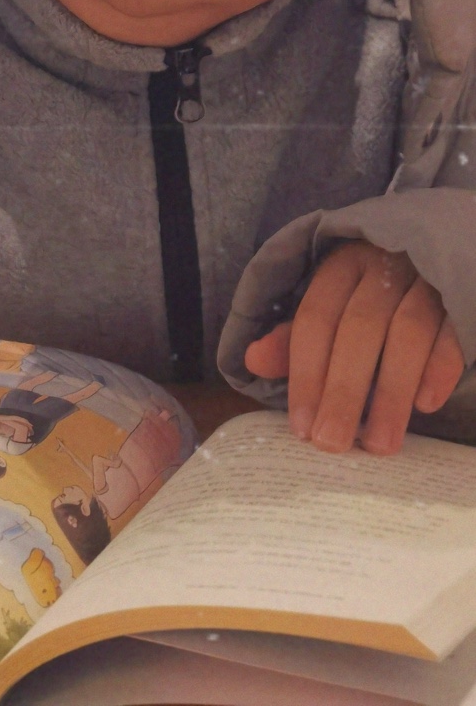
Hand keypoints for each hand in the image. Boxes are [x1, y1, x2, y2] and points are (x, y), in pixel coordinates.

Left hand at [244, 241, 463, 454]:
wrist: (438, 263)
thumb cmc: (371, 298)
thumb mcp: (331, 310)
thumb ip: (294, 339)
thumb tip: (252, 360)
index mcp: (341, 268)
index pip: (316, 319)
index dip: (306, 374)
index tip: (302, 427)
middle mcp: (383, 266)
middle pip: (358, 328)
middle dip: (343, 391)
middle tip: (332, 444)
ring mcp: (427, 278)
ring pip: (408, 332)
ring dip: (391, 392)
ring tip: (380, 444)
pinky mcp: (463, 295)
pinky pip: (454, 331)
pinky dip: (440, 367)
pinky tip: (427, 405)